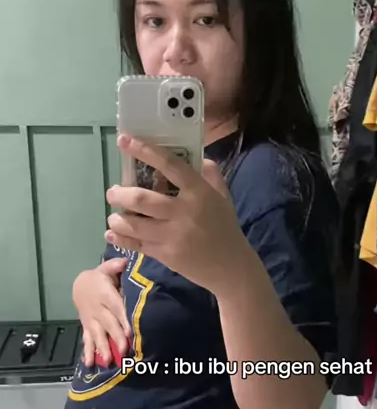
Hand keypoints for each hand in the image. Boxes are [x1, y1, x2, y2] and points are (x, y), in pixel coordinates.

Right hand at [73, 258, 130, 366]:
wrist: (80, 285)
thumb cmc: (99, 278)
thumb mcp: (106, 269)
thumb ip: (115, 266)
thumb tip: (124, 261)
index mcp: (105, 295)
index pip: (115, 307)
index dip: (122, 318)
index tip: (131, 330)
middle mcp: (97, 310)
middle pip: (108, 324)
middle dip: (116, 337)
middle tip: (125, 350)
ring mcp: (91, 321)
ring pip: (97, 335)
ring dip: (103, 348)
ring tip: (109, 360)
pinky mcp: (87, 327)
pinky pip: (87, 340)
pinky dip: (88, 352)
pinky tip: (90, 363)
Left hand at [104, 136, 254, 296]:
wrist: (230, 267)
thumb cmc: (225, 228)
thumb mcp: (223, 197)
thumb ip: (210, 174)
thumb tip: (196, 156)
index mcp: (199, 192)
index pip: (169, 165)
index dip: (144, 151)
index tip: (124, 140)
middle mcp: (183, 212)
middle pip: (141, 198)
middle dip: (119, 194)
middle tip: (113, 192)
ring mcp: (173, 235)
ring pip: (134, 223)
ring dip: (117, 218)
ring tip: (114, 215)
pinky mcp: (166, 255)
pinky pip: (137, 244)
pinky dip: (120, 238)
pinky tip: (112, 233)